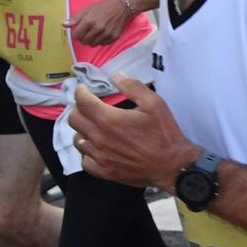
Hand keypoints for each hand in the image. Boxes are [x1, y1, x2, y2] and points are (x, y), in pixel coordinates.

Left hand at [67, 0, 134, 45]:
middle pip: (84, 41)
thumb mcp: (87, 10)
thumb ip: (75, 18)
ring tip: (94, 33)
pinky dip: (100, 40)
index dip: (76, 34)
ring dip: (92, 40)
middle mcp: (97, 29)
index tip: (79, 31)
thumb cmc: (102, 7)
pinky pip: (102, 44)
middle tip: (87, 32)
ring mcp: (106, 34)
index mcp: (89, 21)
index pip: (77, 36)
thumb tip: (64, 24)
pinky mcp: (113, 37)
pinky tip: (102, 33)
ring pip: (93, 44)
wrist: (121, 7)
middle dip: (83, 38)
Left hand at [67, 77, 200, 188]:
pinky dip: (88, 152)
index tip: (84, 89)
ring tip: (94, 127)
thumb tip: (116, 75)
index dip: (80, 91)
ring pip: (77, 140)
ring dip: (83, 130)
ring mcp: (99, 156)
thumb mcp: (155, 104)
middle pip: (74, 119)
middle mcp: (98, 137)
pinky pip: (85, 160)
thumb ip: (133, 87)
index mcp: (108, 119)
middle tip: (90, 106)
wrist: (172, 166)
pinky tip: (98, 148)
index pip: (82, 101)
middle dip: (79, 108)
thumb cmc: (164, 134)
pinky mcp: (103, 170)